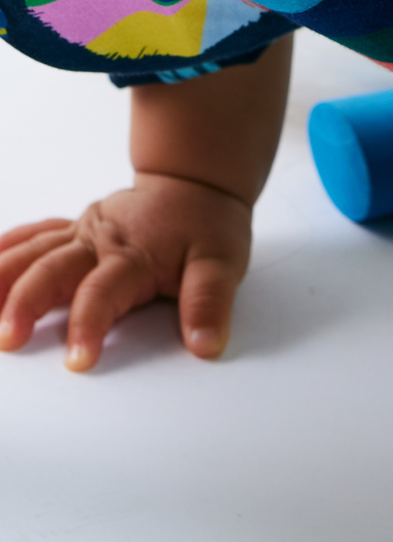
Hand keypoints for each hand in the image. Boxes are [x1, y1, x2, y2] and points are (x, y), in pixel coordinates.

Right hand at [0, 172, 252, 371]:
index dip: (88, 326)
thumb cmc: (206, 223)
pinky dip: (7, 248)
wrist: (197, 181)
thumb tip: (205, 344)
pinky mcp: (75, 227)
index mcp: (132, 256)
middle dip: (25, 305)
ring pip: (32, 253)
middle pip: (52, 272)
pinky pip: (34, 234)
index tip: (78, 360)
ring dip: (2, 278)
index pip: (103, 294)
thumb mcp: (222, 261)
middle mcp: (99, 242)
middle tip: (8, 339)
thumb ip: (209, 301)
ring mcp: (82, 232)